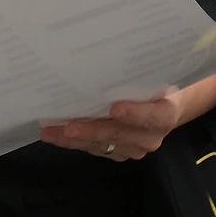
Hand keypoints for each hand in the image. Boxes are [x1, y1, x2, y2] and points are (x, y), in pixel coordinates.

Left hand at [40, 90, 185, 160]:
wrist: (164, 108)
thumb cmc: (157, 85)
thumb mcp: (155, 78)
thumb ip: (139, 79)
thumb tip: (108, 62)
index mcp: (164, 116)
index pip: (151, 116)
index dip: (133, 114)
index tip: (115, 109)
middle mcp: (149, 138)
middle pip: (118, 135)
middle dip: (91, 131)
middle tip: (68, 128)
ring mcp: (133, 150)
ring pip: (101, 146)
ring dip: (74, 140)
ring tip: (50, 133)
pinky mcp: (119, 154)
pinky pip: (94, 149)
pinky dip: (75, 142)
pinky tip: (56, 136)